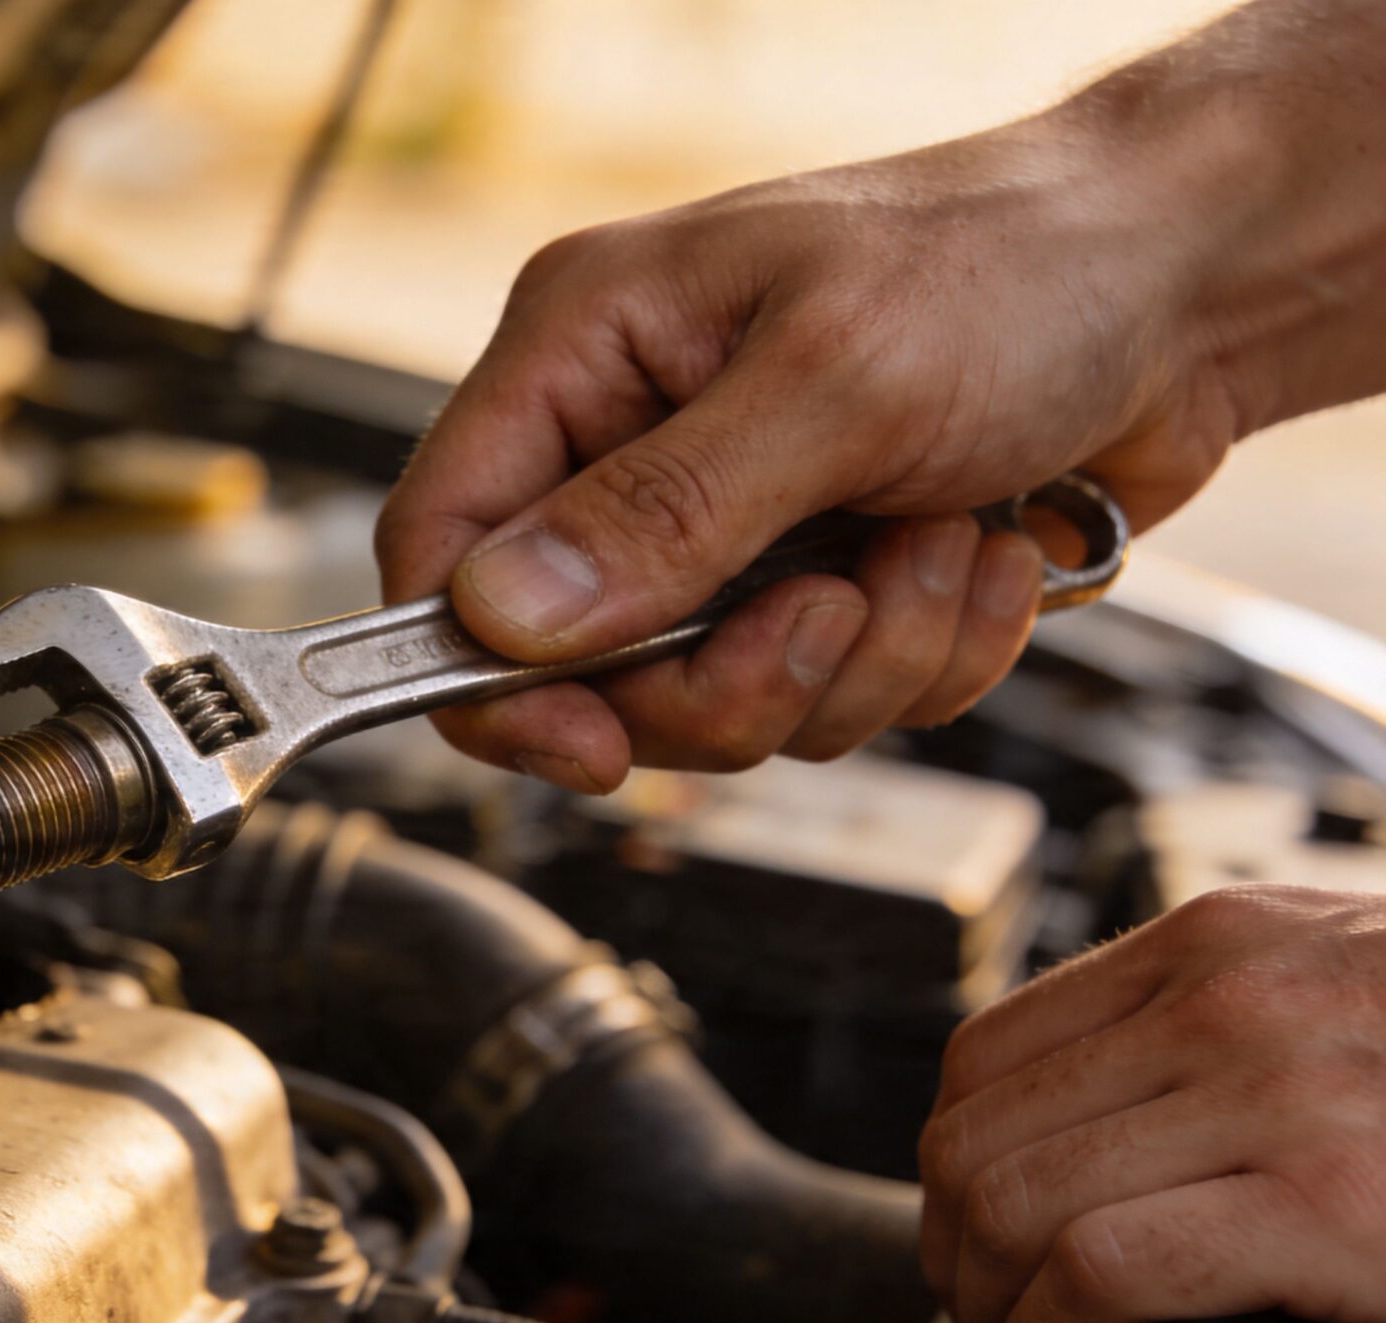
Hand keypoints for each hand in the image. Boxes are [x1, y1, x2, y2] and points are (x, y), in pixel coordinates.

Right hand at [376, 115, 1255, 791]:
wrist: (1196, 281)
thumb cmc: (1016, 262)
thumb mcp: (833, 380)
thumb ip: (663, 511)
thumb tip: (505, 616)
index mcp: (585, 351)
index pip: (443, 545)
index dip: (488, 672)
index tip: (587, 743)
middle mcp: (635, 441)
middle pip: (584, 665)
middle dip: (729, 677)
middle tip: (829, 615)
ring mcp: (732, 521)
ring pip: (719, 700)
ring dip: (858, 659)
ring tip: (937, 545)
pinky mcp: (822, 580)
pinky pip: (830, 700)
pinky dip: (924, 656)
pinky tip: (979, 555)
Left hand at [918, 885, 1385, 1322]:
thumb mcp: (1342, 997)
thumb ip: (1220, 1025)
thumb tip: (1077, 1130)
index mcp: (1222, 942)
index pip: (985, 1055)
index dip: (954, 1170)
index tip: (981, 1251)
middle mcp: (1230, 997)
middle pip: (973, 1133)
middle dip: (955, 1256)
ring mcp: (1279, 1092)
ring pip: (1008, 1200)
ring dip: (991, 1309)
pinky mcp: (1329, 1202)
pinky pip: (1097, 1269)